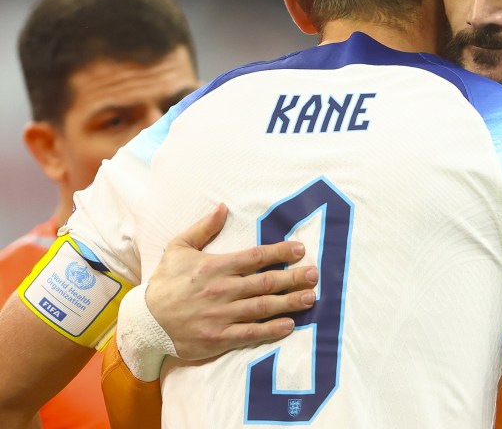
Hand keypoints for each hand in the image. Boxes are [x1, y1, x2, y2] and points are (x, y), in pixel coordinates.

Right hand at [145, 203, 317, 359]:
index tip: (300, 249)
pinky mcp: (218, 337)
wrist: (144, 322)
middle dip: (293, 277)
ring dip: (289, 302)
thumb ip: (203, 228)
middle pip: (265, 282)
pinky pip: (250, 333)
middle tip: (314, 274)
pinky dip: (271, 330)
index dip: (280, 252)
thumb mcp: (178, 248)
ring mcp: (221, 315)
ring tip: (311, 298)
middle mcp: (222, 290)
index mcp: (215, 266)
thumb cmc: (164, 283)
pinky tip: (289, 325)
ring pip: (263, 307)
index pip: (255, 257)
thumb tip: (222, 207)